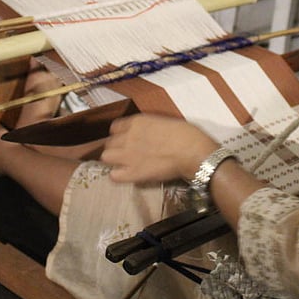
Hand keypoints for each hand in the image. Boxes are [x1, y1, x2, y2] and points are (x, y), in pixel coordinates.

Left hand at [101, 114, 218, 183]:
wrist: (192, 151)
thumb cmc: (186, 135)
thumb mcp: (164, 122)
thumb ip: (150, 127)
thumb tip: (148, 135)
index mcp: (137, 121)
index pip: (115, 127)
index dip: (121, 135)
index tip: (128, 140)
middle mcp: (128, 136)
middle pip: (109, 142)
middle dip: (117, 148)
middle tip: (128, 154)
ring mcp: (128, 155)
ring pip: (106, 157)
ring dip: (114, 161)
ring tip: (126, 165)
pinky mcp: (133, 173)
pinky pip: (114, 176)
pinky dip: (119, 176)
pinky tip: (128, 175)